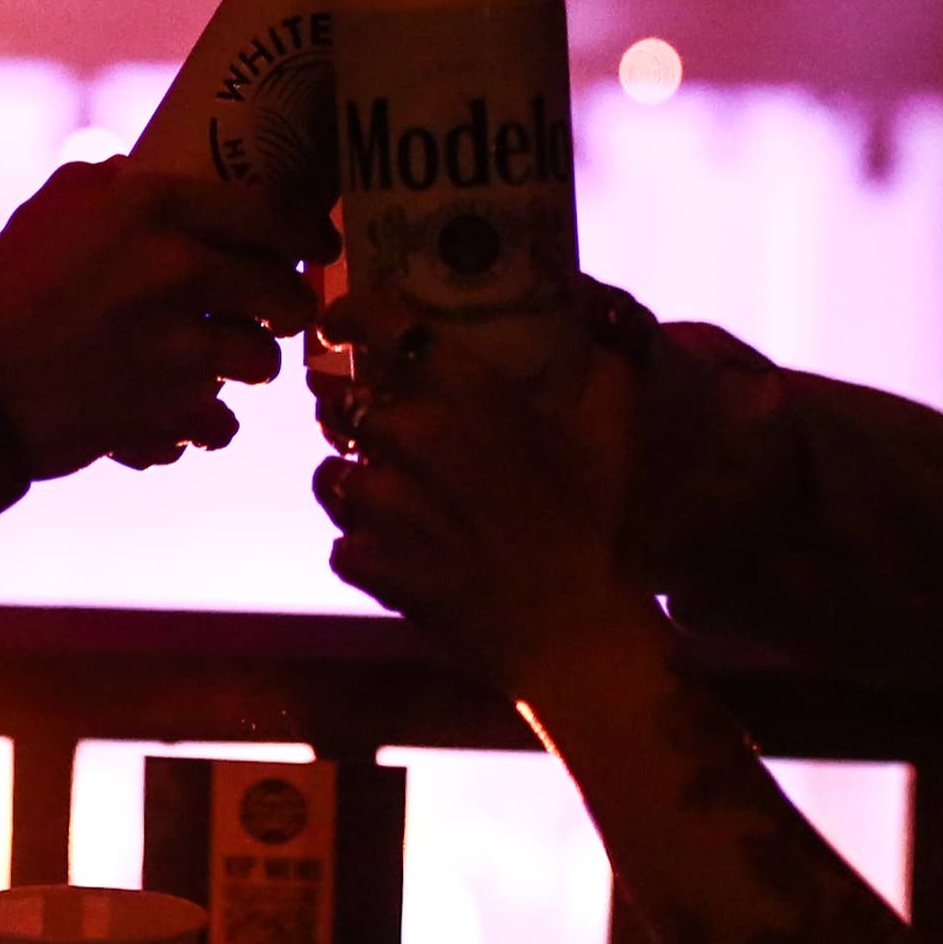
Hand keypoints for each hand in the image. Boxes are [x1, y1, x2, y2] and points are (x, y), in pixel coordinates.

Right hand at [0, 158, 329, 478]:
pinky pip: (221, 422)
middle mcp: (180, 271)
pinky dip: (206, 426)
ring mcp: (180, 346)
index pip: (272, 213)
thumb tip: (142, 169)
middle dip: (285, 309)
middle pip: (285, 295)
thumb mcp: (50, 210)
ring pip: (263, 363)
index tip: (317, 244)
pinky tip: (185, 417)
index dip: (306, 233)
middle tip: (269, 311)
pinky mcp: (169, 411)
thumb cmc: (3, 292)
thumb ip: (108, 183)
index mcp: (154, 208)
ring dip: (246, 367)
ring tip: (218, 362)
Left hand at [311, 287, 667, 696]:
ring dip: (351, 481)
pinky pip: (340, 542)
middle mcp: (412, 436)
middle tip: (375, 424)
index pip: (380, 324)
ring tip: (384, 495)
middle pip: (341, 404)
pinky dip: (360, 546)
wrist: (569, 628)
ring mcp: (384, 503)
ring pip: (331, 474)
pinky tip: (391, 552)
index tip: (339, 325)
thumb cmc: (592, 525)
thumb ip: (609, 365)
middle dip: (351, 413)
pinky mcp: (371, 562)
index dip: (349, 315)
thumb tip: (607, 317)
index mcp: (467, 393)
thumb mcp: (611, 432)